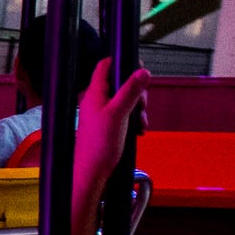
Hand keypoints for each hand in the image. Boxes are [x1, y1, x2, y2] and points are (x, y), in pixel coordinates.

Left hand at [72, 61, 149, 191]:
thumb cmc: (99, 146)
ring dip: (136, 109)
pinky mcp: (107, 127)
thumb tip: (142, 72)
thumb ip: (130, 91)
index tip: (138, 67)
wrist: (91, 173)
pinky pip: (124, 116)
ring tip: (139, 122)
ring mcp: (101, 114)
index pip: (105, 66)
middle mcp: (96, 101)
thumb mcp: (119, 114)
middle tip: (142, 104)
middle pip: (120, 84)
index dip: (121, 62)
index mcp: (95, 93)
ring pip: (124, 101)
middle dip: (136, 91)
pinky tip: (137, 131)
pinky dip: (133, 121)